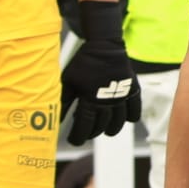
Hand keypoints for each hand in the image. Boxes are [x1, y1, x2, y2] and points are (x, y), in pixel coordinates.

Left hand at [60, 1, 141, 144]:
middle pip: (100, 126)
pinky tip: (125, 118)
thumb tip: (53, 121)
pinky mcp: (133, 90)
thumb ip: (63, 103)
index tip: (73, 140)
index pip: (84, 127)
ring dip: (111, 129)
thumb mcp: (68, 82)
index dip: (77, 137)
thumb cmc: (83, 64)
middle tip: (86, 132)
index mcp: (90, 100)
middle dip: (91, 133)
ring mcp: (122, 96)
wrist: (105, 47)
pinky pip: (135, 110)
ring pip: (118, 122)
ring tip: (105, 130)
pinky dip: (131, 117)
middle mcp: (108, 102)